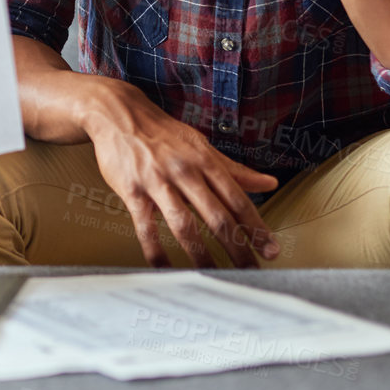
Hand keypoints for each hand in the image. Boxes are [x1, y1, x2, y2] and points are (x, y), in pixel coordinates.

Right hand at [78, 77, 281, 267]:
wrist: (119, 114)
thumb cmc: (163, 133)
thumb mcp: (202, 146)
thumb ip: (235, 169)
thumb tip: (270, 182)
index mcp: (205, 162)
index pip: (237, 199)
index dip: (256, 227)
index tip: (270, 250)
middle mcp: (185, 172)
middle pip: (216, 216)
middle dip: (236, 247)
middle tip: (251, 271)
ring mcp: (157, 182)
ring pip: (183, 225)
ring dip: (201, 254)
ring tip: (213, 276)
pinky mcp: (132, 191)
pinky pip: (146, 226)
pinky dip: (155, 250)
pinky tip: (165, 267)